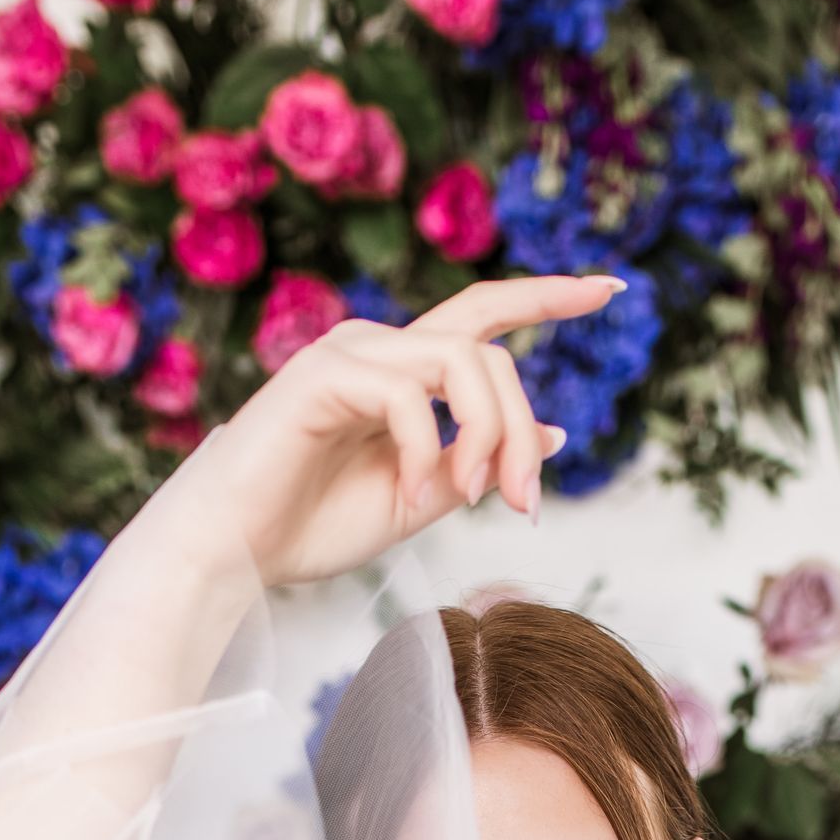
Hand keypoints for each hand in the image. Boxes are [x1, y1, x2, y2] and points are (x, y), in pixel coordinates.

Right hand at [147, 273, 623, 588]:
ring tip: (471, 499)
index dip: (545, 297)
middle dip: (522, 428)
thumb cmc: (310, 527)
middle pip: (490, 351)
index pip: (483, 316)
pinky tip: (415, 492)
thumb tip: (555, 434)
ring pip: (463, 362)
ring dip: (489, 436)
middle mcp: (378, 348)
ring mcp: (349, 353)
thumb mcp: (420, 499)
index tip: (609, 288)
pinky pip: (411, 395)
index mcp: (402, 373)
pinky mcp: (323, 374)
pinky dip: (430, 448)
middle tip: (524, 503)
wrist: (231, 551)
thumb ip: (481, 463)